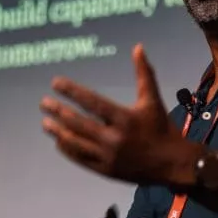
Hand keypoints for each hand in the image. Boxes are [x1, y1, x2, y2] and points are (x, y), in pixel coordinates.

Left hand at [40, 44, 188, 184]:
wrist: (172, 163)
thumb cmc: (162, 127)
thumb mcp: (153, 99)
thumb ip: (144, 73)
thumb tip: (138, 47)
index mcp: (125, 118)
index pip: (91, 102)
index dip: (72, 91)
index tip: (55, 83)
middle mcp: (114, 138)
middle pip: (78, 123)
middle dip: (59, 111)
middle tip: (44, 103)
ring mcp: (109, 156)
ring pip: (76, 142)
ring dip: (59, 132)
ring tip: (45, 123)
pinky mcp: (106, 170)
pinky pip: (81, 159)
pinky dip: (68, 149)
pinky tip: (59, 141)